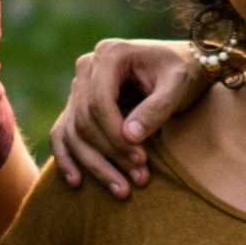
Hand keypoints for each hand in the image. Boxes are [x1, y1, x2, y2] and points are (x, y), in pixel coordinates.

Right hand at [48, 37, 218, 198]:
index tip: (140, 159)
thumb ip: (156, 108)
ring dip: (95, 164)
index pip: (99, 102)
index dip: (115, 135)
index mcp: (110, 54)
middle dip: (111, 154)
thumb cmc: (183, 73)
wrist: (181, 66)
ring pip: (73, 132)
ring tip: (123, 191)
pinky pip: (62, 133)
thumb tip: (129, 137)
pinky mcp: (78, 105)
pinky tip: (76, 182)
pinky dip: (66, 158)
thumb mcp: (178, 86)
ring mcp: (79, 86)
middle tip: (140, 179)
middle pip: (85, 120)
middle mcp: (87, 67)